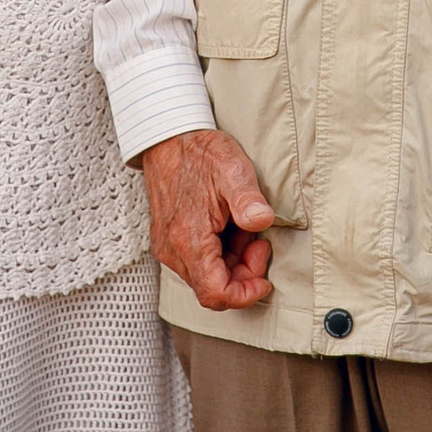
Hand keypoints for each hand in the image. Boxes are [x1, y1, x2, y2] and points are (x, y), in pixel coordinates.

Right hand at [140, 129, 275, 309]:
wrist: (167, 137)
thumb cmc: (200, 152)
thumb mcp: (232, 169)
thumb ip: (247, 199)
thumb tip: (262, 221)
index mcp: (188, 238)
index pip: (215, 293)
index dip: (244, 294)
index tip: (264, 278)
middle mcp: (172, 249)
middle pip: (212, 288)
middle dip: (243, 273)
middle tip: (259, 242)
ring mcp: (167, 246)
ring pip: (205, 276)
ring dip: (232, 262)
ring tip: (243, 228)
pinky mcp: (167, 240)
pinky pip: (197, 263)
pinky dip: (219, 253)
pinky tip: (228, 227)